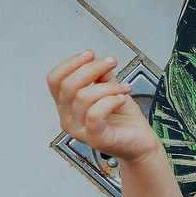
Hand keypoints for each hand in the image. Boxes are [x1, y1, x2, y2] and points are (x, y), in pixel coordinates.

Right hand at [46, 50, 160, 161]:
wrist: (141, 141)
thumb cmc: (125, 120)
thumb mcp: (110, 90)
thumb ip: (101, 76)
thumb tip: (95, 60)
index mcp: (67, 106)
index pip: (54, 79)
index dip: (71, 63)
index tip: (90, 54)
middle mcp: (68, 119)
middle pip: (67, 85)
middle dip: (92, 68)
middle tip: (110, 63)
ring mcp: (79, 131)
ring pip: (83, 97)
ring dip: (107, 86)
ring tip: (124, 87)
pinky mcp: (95, 139)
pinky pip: (95, 114)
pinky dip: (110, 101)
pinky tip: (121, 98)